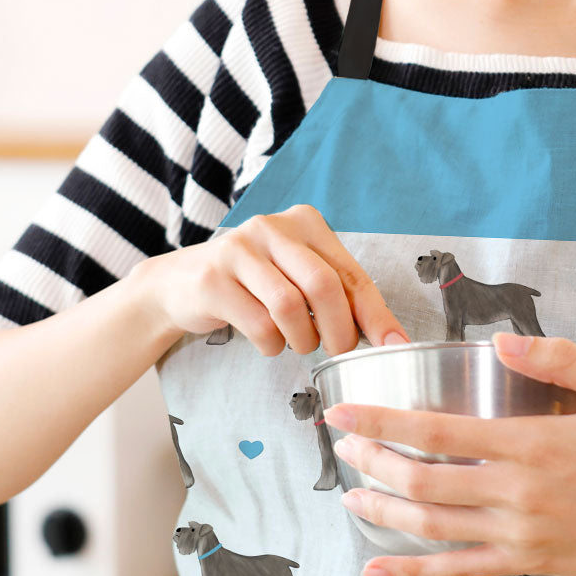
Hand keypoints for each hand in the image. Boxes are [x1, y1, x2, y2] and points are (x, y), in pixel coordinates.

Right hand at [130, 204, 409, 356]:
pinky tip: (268, 342)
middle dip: (339, 331)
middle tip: (338, 352)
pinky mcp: (213, 279)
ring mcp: (239, 249)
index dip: (376, 314)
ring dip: (302, 340)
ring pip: (290, 307)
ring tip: (298, 344)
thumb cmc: (253, 285)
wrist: (180, 284)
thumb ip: (338, 294)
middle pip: (324, 286)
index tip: (395, 345)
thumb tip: (390, 336)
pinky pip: (259, 324)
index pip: (351, 273)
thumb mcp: (297, 276)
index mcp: (304, 223)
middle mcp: (272, 227)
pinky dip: (271, 345)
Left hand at [324, 332, 575, 575]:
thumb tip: (500, 340)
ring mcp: (519, 536)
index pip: (436, 431)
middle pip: (421, 481)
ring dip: (383, 511)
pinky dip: (413, 573)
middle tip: (341, 445)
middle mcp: (516, 494)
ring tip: (349, 495)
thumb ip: (559, 358)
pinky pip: (458, 572)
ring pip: (431, 527)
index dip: (381, 421)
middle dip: (372, 462)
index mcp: (533, 445)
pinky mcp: (528, 565)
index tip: (342, 412)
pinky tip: (378, 570)